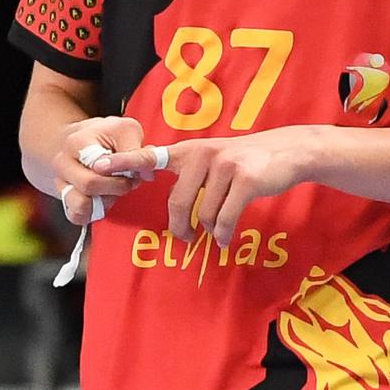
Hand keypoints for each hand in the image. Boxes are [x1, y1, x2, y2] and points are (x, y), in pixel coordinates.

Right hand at [54, 116, 147, 224]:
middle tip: (129, 179)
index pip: (100, 163)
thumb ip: (138, 150)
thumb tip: (147, 172)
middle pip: (89, 185)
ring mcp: (61, 183)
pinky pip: (77, 217)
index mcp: (77, 142)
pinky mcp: (64, 200)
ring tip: (114, 190)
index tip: (134, 168)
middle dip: (117, 186)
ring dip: (105, 202)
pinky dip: (94, 213)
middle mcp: (62, 163)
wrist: (79, 141)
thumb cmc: (105, 135)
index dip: (124, 169)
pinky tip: (104, 199)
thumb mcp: (126, 130)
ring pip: (81, 205)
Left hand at [98, 127, 325, 245]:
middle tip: (185, 239)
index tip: (100, 166)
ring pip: (204, 213)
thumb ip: (193, 172)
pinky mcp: (245, 180)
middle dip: (181, 226)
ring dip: (211, 229)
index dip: (125, 162)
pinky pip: (224, 219)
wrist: (290, 151)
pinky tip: (225, 239)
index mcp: (192, 151)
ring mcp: (225, 166)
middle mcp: (204, 155)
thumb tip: (176, 207)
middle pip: (178, 202)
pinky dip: (224, 233)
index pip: (151, 155)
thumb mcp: (217, 156)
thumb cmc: (250, 160)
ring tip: (219, 230)